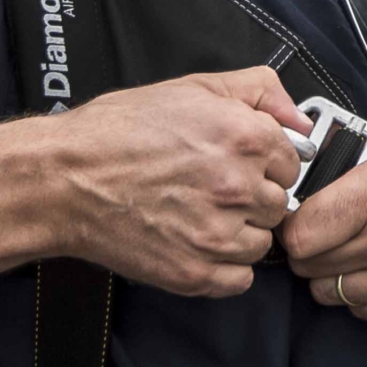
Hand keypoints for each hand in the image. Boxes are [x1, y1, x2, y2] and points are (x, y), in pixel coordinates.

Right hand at [27, 68, 307, 297]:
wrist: (64, 178)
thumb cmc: (119, 131)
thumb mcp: (194, 87)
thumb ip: (260, 92)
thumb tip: (301, 119)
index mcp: (245, 137)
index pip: (293, 162)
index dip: (264, 161)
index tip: (237, 163)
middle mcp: (238, 187)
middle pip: (279, 203)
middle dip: (251, 196)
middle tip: (210, 187)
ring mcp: (218, 234)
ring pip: (261, 242)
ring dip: (239, 232)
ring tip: (197, 213)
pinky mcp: (195, 272)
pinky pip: (240, 279)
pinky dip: (224, 267)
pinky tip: (195, 243)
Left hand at [280, 132, 366, 331]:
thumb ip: (345, 149)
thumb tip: (298, 152)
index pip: (299, 234)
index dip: (292, 228)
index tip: (300, 223)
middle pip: (309, 267)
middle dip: (312, 252)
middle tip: (331, 237)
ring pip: (330, 295)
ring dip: (336, 277)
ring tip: (360, 253)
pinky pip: (363, 313)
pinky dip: (365, 297)